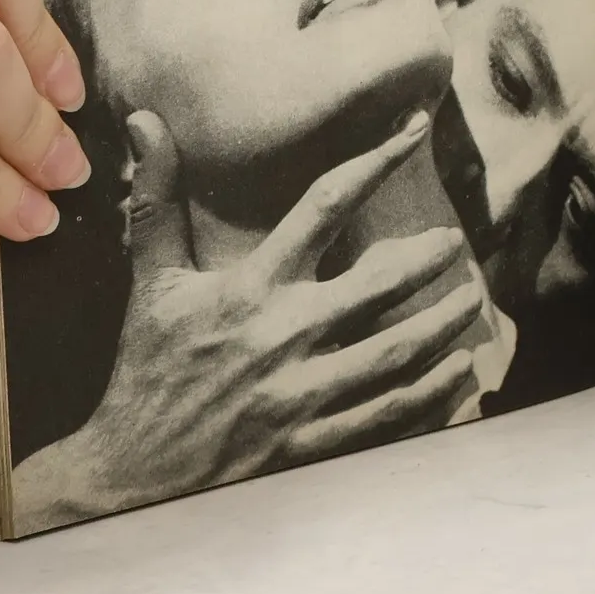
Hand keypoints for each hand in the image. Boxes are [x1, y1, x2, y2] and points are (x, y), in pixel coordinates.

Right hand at [13, 109, 486, 524]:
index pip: (325, 204)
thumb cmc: (146, 369)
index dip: (377, 160)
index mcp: (250, 288)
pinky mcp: (310, 448)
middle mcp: (282, 337)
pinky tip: (458, 376)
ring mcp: (300, 396)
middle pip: (380, 284)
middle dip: (429, 258)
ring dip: (443, 325)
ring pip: (395, 353)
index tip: (416, 130)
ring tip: (469, 303)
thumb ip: (157, 198)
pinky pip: (387, 417)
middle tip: (456, 241)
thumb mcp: (151, 281)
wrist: (125, 475)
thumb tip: (144, 119)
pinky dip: (432, 395)